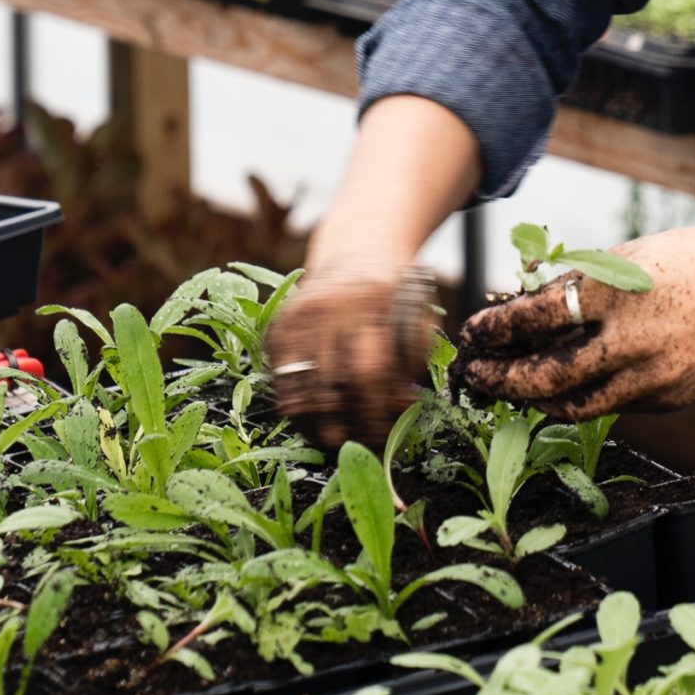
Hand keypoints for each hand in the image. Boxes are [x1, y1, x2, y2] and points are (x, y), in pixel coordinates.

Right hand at [265, 262, 440, 450]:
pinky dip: (299, 411)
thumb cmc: (395, 293)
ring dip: (322, 427)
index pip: (370, 372)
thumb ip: (415, 360)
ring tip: (340, 441)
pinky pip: (282, 383)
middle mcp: (330, 307)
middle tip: (365, 444)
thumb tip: (402, 408)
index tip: (389, 435)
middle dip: (352, 426)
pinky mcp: (277, 328)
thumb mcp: (417, 316)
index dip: (378, 412)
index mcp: (373, 301)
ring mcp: (297, 317)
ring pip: (302, 391)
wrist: (358, 249)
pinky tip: (318, 422)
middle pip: (334, 386)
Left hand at [453, 226, 694, 419]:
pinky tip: (571, 383)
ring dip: (537, 400)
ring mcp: (652, 377)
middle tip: (475, 376)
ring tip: (515, 389)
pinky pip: (614, 404)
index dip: (495, 329)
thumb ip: (582, 281)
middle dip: (501, 380)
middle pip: (545, 377)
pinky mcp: (668, 399)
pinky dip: (586, 395)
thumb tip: (528, 302)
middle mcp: (631, 341)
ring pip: (576, 406)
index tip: (473, 332)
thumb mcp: (632, 255)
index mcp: (616, 293)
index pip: (534, 318)